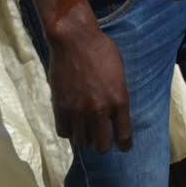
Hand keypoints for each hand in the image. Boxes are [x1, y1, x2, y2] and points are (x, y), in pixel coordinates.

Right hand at [46, 5, 133, 152]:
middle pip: (102, 146)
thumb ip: (118, 95)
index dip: (124, 144)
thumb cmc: (101, 50)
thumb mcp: (120, 72)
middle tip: (103, 141)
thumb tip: (115, 112)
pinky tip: (72, 124)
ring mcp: (78, 110)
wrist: (75, 39)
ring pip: (82, 142)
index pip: (124, 135)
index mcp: (119, 99)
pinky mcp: (61, 107)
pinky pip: (64, 132)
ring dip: (85, 139)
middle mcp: (99, 109)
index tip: (123, 147)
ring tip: (86, 132)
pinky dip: (69, 131)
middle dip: (104, 146)